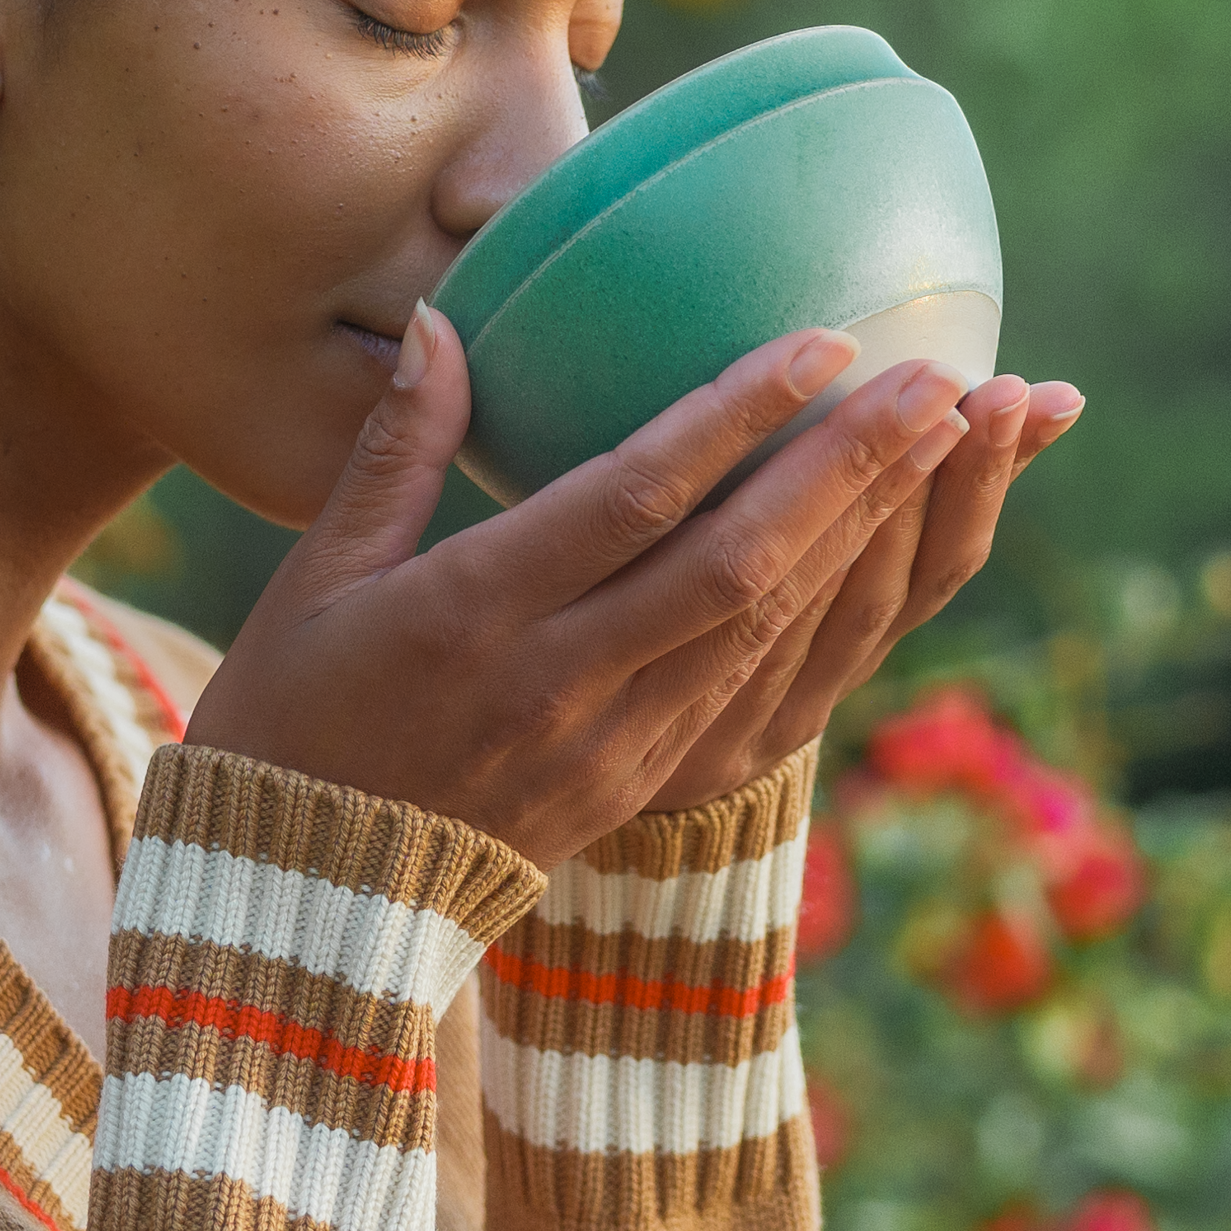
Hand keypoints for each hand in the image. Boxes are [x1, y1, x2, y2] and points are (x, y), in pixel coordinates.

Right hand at [185, 310, 994, 865]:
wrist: (302, 909)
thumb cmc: (289, 722)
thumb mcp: (314, 582)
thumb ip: (394, 451)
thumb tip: (443, 321)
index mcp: (470, 616)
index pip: (630, 500)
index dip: (735, 419)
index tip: (822, 339)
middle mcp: (557, 682)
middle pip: (735, 566)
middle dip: (847, 470)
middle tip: (937, 378)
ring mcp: (610, 747)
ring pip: (764, 630)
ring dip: (861, 535)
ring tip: (941, 444)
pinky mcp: (638, 788)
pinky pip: (752, 690)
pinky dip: (824, 610)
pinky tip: (873, 546)